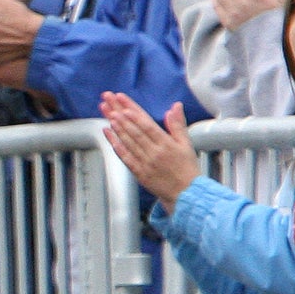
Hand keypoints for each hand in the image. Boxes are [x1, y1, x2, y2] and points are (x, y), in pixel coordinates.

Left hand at [99, 92, 199, 207]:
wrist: (186, 194)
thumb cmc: (187, 168)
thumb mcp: (186, 144)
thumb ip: (178, 125)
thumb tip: (175, 106)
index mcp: (166, 143)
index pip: (146, 123)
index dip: (133, 111)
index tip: (122, 100)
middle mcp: (154, 152)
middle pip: (133, 129)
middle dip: (120, 112)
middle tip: (109, 99)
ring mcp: (144, 163)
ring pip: (127, 141)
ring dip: (116, 126)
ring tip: (107, 112)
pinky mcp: (138, 172)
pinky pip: (124, 156)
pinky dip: (115, 144)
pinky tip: (108, 133)